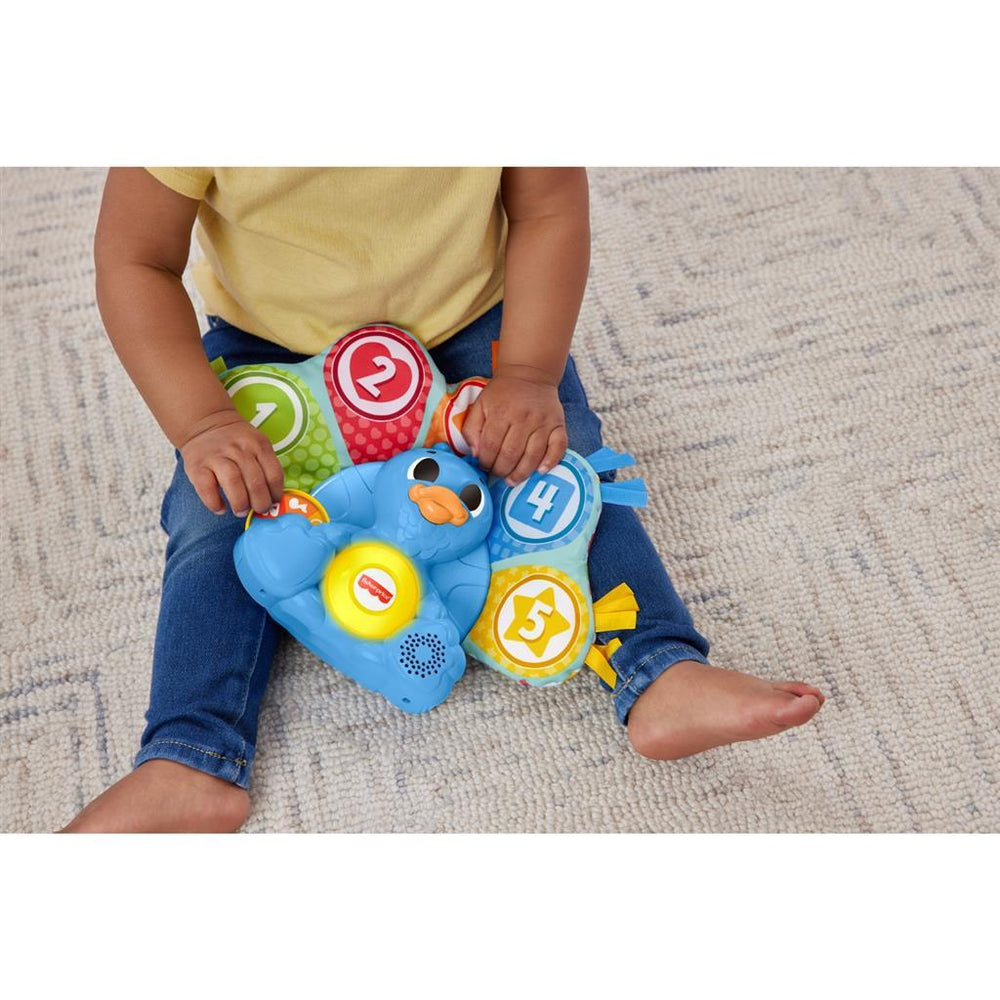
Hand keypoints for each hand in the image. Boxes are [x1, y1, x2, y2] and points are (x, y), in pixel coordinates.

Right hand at [179, 409, 284, 515]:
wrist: (205, 425)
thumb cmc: (236, 442)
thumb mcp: (256, 444)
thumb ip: (265, 465)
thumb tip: (272, 498)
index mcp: (258, 444)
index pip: (274, 474)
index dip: (275, 493)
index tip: (273, 501)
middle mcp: (238, 448)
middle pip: (255, 481)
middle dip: (260, 502)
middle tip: (258, 510)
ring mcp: (216, 456)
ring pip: (233, 482)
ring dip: (240, 503)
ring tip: (241, 511)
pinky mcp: (197, 466)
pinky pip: (206, 488)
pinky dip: (214, 502)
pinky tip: (220, 508)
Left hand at [463, 367, 567, 484]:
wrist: (529, 375)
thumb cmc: (502, 394)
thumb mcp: (480, 405)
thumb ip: (472, 429)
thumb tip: (476, 453)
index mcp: (501, 412)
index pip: (491, 446)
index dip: (486, 462)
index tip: (484, 466)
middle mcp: (523, 417)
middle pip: (511, 454)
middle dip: (501, 470)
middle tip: (498, 475)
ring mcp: (543, 422)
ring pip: (533, 455)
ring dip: (521, 473)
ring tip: (513, 480)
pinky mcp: (558, 424)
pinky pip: (559, 447)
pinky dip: (551, 461)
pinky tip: (540, 471)